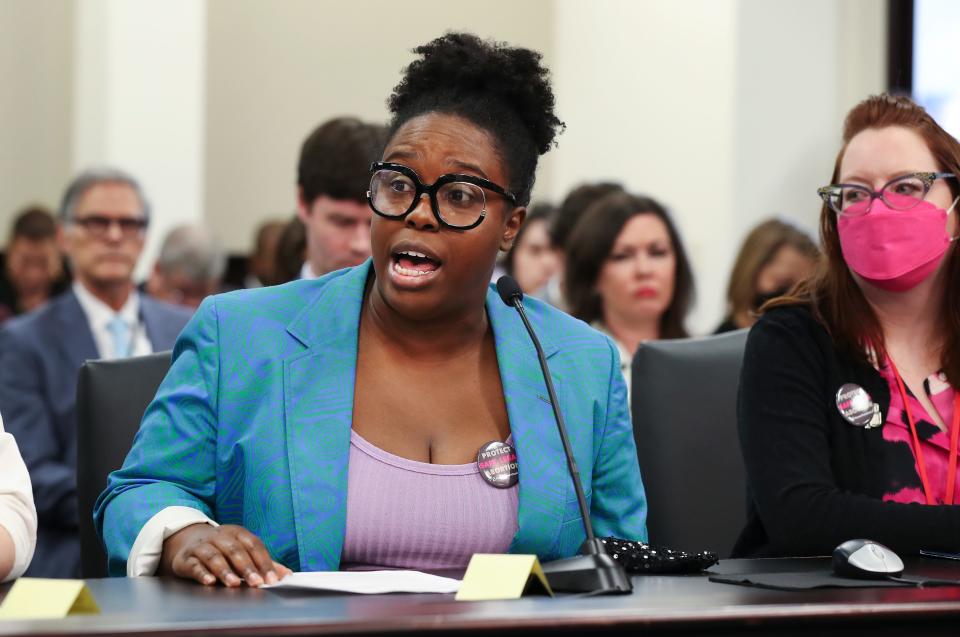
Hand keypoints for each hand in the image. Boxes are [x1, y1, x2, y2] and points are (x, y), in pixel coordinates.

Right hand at [160, 523, 292, 586]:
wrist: (188, 541)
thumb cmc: (222, 549)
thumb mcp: (242, 550)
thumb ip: (263, 562)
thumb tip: (286, 574)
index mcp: (237, 533)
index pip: (254, 545)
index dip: (264, 562)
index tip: (272, 579)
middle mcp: (219, 536)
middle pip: (235, 550)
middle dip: (247, 567)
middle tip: (257, 583)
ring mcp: (202, 546)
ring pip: (214, 556)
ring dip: (225, 570)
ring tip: (235, 583)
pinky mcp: (186, 558)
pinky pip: (194, 565)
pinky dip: (202, 573)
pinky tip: (210, 582)